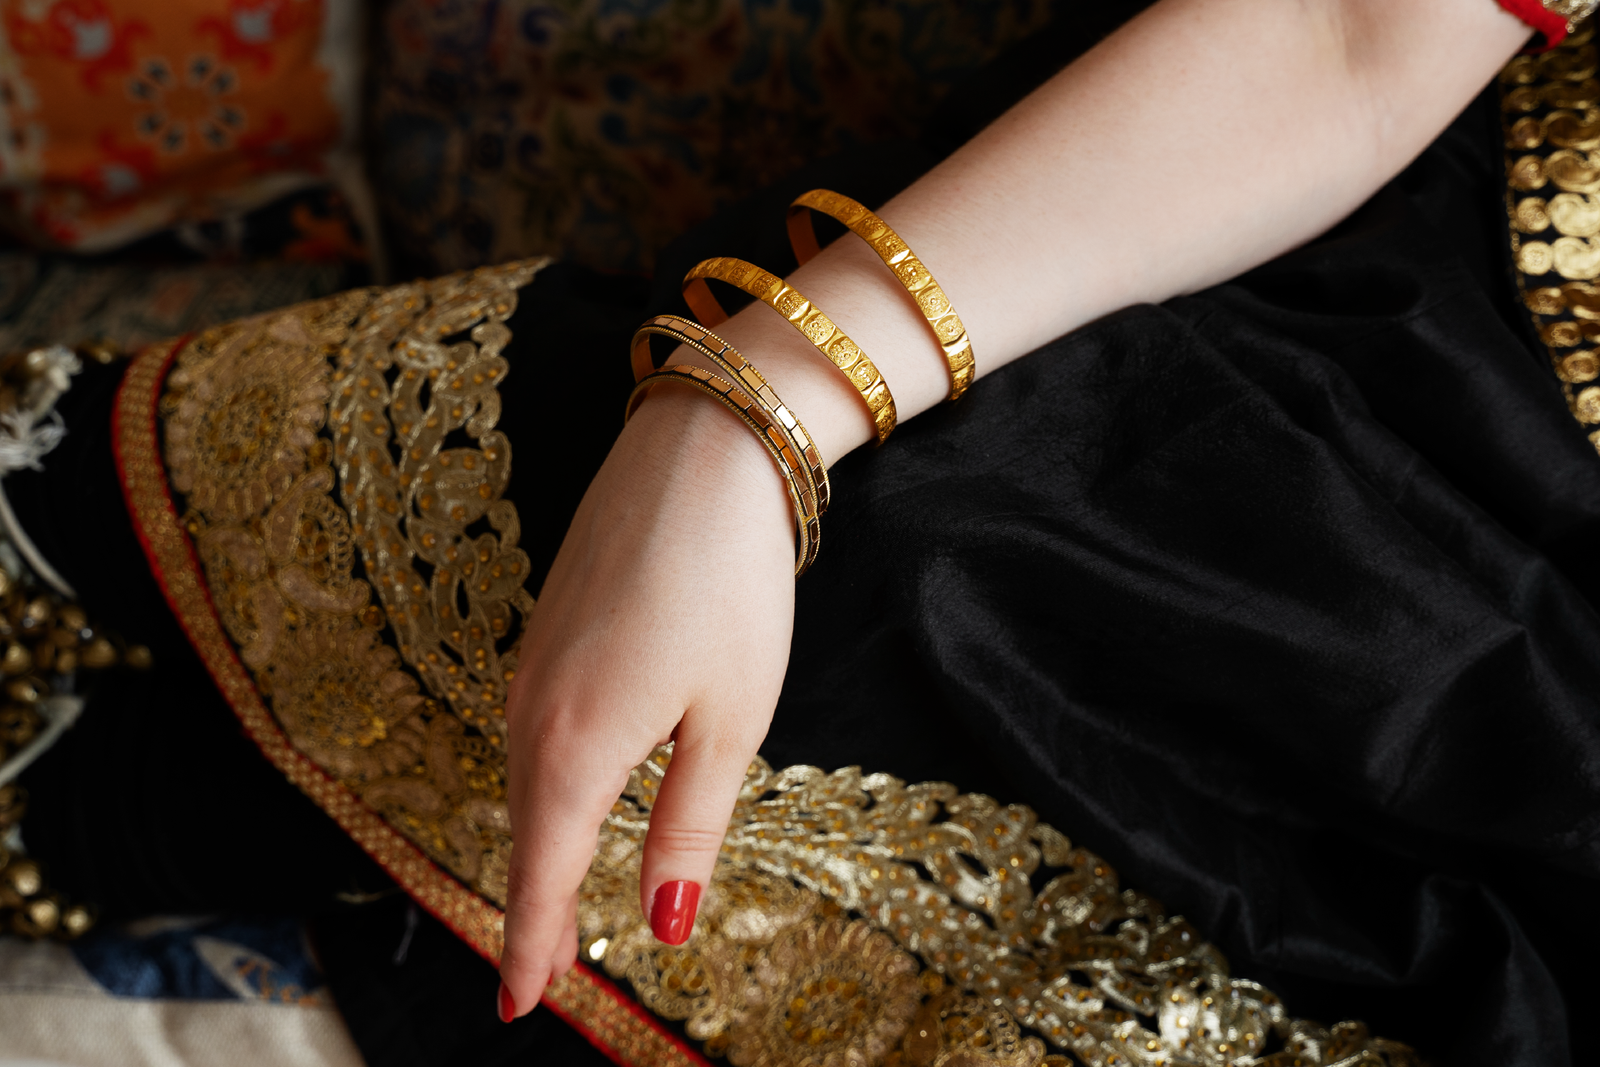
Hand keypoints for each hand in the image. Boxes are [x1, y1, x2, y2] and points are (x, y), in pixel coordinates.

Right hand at [496, 383, 795, 1017]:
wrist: (703, 449)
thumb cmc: (730, 584)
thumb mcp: (729, 719)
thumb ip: (687, 827)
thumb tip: (663, 926)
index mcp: (577, 741)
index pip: (542, 871)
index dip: (531, 944)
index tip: (518, 1007)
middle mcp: (534, 707)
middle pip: (528, 828)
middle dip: (535, 903)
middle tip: (542, 973)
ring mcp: (533, 662)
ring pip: (530, 777)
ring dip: (542, 841)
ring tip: (556, 901)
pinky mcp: (547, 629)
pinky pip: (536, 728)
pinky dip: (551, 779)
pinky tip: (575, 791)